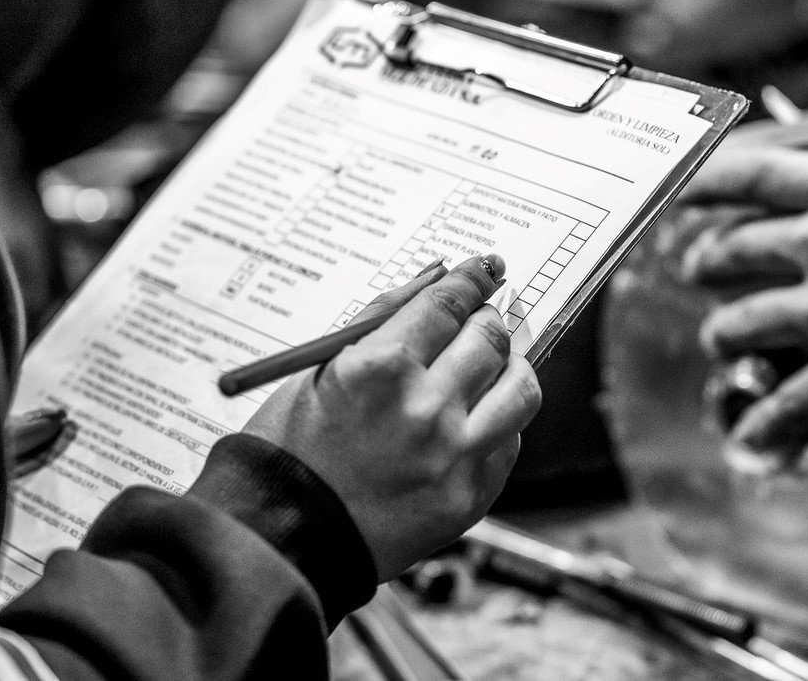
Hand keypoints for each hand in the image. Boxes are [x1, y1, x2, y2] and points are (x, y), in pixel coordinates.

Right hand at [242, 255, 540, 580]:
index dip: (472, 280)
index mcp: (379, 369)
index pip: (449, 303)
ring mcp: (453, 457)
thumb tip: (438, 276)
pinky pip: (509, 441)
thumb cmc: (295, 444)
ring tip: (492, 365)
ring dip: (510, 366)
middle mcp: (424, 410)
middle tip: (480, 319)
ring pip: (521, 387)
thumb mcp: (323, 367)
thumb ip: (384, 316)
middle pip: (489, 338)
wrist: (287, 536)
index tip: (485, 270)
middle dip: (487, 320)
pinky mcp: (471, 496)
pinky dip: (496, 422)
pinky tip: (470, 421)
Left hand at [681, 142, 807, 466]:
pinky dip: (767, 425)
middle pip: (737, 248)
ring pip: (742, 322)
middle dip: (707, 260)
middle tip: (695, 266)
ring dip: (722, 334)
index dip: (712, 180)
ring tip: (718, 341)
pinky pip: (788, 404)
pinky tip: (750, 438)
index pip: (760, 175)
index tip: (681, 188)